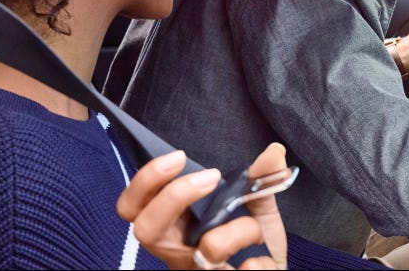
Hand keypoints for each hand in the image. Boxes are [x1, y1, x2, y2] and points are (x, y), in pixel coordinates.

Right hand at [116, 145, 288, 269]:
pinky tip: (260, 262)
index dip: (145, 182)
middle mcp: (178, 253)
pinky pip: (246, 270)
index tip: (178, 157)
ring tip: (257, 234)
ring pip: (210, 247)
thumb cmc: (254, 246)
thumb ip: (261, 180)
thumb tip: (274, 151)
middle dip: (175, 196)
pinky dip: (260, 262)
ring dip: (244, 230)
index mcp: (177, 228)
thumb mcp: (258, 209)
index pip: (134, 208)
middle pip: (145, 230)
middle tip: (212, 176)